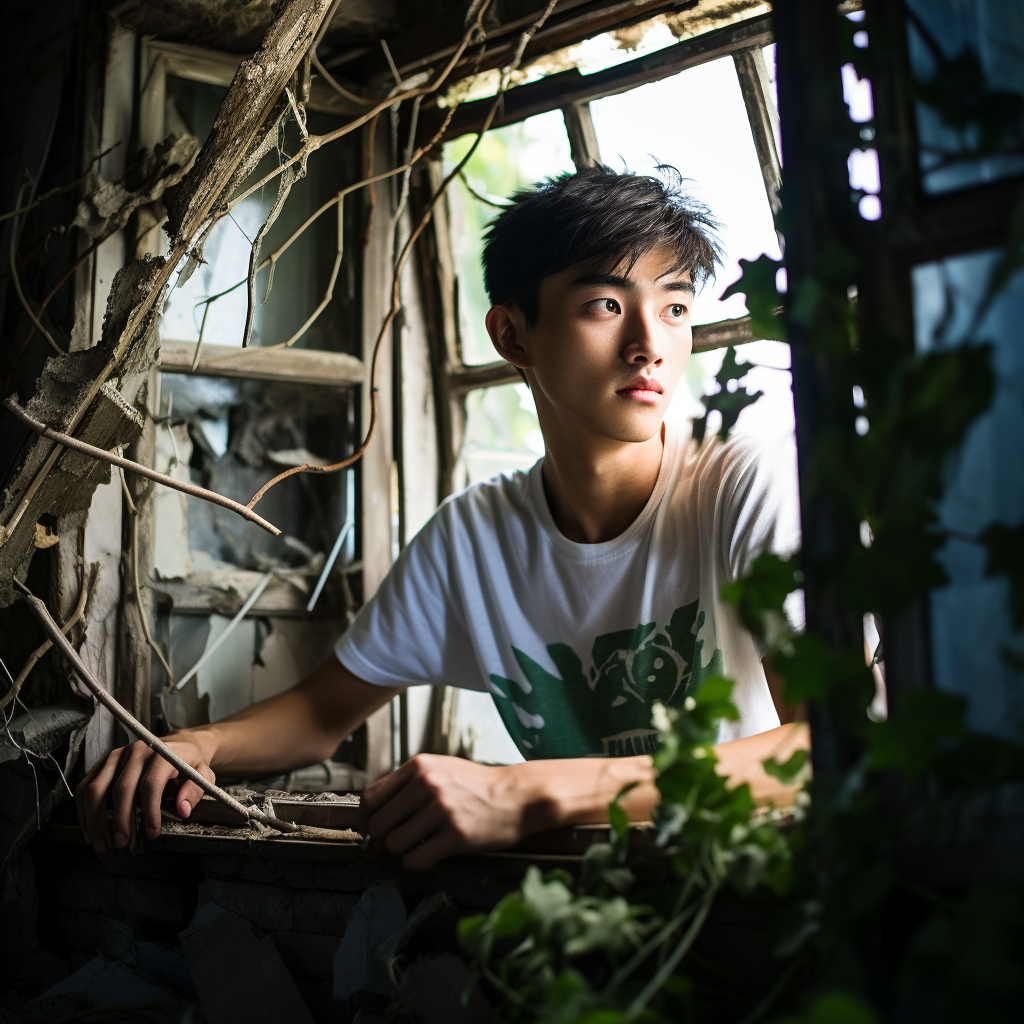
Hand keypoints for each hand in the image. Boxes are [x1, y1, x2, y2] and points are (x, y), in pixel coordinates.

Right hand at [75, 734, 215, 851]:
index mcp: (163, 753)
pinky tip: (90, 830)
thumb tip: (182, 810)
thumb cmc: (189, 764)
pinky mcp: (104, 762)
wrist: (178, 745)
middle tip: (122, 843)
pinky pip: (86, 786)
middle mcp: (137, 751)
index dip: (149, 812)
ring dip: (95, 819)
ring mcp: (117, 755)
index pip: (151, 785)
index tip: (152, 834)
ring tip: (101, 843)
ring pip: (97, 788)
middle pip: (121, 789)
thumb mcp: (203, 774)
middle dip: (120, 821)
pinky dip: (84, 810)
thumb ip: (194, 791)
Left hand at [359, 753, 536, 869]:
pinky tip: (433, 854)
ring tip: (420, 845)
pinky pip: (416, 860)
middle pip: (377, 823)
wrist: (520, 796)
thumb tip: (371, 813)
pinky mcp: (455, 835)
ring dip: (403, 851)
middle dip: (380, 840)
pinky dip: (419, 863)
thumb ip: (408, 784)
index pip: (370, 797)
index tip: (368, 830)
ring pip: (394, 844)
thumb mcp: (441, 769)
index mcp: (420, 766)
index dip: (364, 819)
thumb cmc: (478, 785)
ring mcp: (442, 809)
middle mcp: (427, 784)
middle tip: (392, 845)